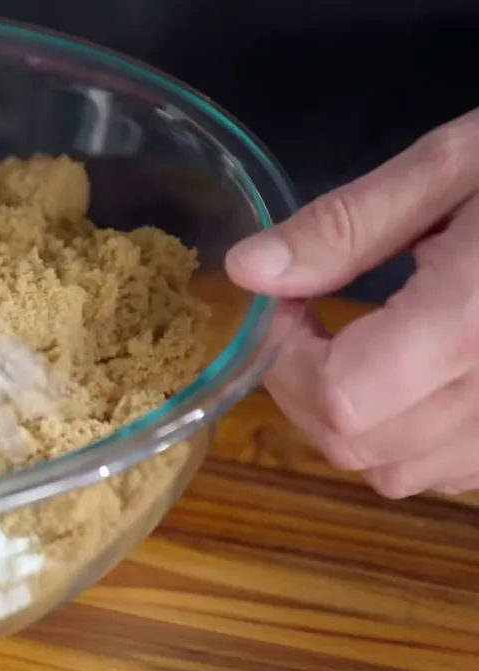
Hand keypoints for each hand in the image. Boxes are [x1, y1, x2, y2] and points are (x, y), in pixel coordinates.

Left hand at [227, 108, 478, 498]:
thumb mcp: (455, 166)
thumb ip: (347, 225)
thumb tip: (247, 271)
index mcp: (475, 321)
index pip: (342, 399)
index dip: (286, 360)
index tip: (283, 304)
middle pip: (357, 446)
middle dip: (304, 390)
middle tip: (307, 321)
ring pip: (400, 472)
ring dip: (353, 422)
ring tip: (359, 344)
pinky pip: (454, 470)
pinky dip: (411, 438)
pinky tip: (416, 377)